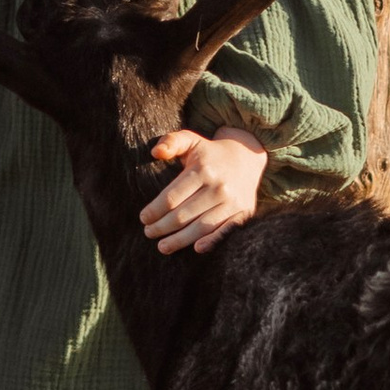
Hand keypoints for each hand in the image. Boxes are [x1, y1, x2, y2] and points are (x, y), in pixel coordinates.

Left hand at [141, 127, 268, 254]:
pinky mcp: (243, 213)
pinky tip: (195, 249)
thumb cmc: (209, 153)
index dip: (155, 210)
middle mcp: (219, 187)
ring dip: (179, 240)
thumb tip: (155, 153)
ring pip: (201, 227)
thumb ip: (171, 142)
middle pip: (183, 215)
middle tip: (148, 233)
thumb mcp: (190, 140)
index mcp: (202, 170)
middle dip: (162, 227)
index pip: (172, 197)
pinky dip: (210, 242)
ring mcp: (232, 202)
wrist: (246, 158)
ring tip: (162, 246)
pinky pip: (224, 232)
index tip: (143, 218)